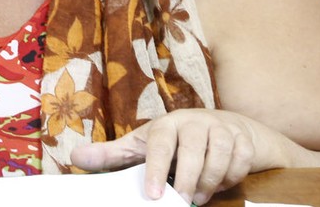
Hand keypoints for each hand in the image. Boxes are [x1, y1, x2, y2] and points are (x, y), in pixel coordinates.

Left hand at [71, 109, 264, 205]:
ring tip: (201, 194)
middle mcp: (194, 121)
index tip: (153, 196)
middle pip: (193, 154)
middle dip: (189, 183)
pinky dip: (232, 177)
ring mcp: (221, 127)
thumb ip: (112, 154)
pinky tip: (222, 181)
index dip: (156, 170)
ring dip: (212, 182)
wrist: (226, 126)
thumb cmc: (177, 141)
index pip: (160, 145)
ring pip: (220, 157)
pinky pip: (241, 161)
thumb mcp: (143, 145)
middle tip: (185, 202)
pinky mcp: (243, 137)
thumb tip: (76, 157)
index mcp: (167, 124)